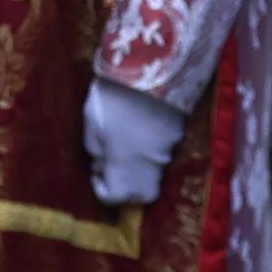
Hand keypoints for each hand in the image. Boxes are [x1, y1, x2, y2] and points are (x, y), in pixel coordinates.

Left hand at [83, 76, 184, 207]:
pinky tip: (140, 131)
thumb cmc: (114, 100)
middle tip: (111, 162)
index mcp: (124, 170)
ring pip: (152, 176)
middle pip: (139, 195)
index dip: (100, 188)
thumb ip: (95, 149)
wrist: (152, 74)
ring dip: (137, 168)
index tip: (94, 171)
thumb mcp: (92, 124)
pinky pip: (162, 155)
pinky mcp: (179, 137)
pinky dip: (150, 151)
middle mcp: (149, 170)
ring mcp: (168, 154)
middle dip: (124, 186)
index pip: (113, 198)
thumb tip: (100, 162)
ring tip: (124, 145)